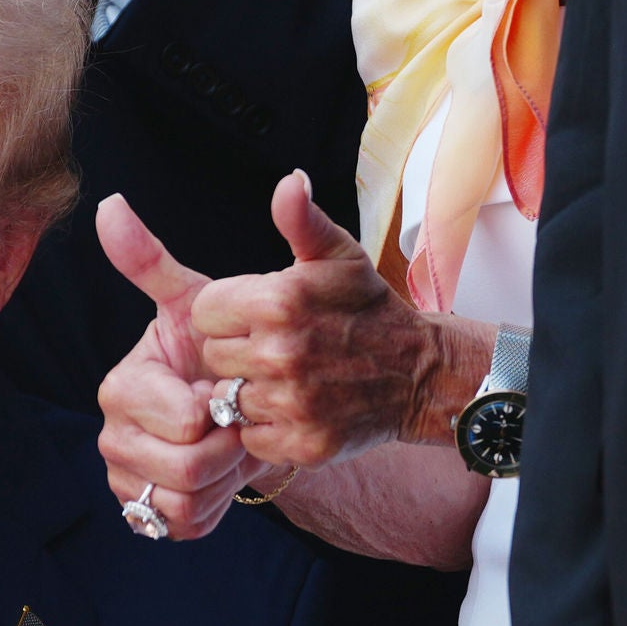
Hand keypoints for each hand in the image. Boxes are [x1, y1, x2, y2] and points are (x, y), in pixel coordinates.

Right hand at [95, 193, 275, 539]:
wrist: (238, 401)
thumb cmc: (219, 349)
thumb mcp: (200, 302)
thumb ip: (151, 260)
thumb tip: (108, 204)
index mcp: (119, 384)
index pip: (182, 418)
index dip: (222, 412)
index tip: (233, 389)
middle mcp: (110, 432)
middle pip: (184, 467)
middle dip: (230, 448)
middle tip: (242, 422)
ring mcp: (124, 476)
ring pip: (183, 501)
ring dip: (226, 478)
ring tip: (233, 446)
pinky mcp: (143, 512)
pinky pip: (182, 525)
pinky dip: (215, 506)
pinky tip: (223, 476)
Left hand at [191, 172, 495, 468]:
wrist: (422, 373)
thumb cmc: (369, 309)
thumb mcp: (338, 256)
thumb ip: (301, 220)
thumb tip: (288, 182)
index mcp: (279, 301)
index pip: (203, 312)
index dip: (227, 313)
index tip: (259, 316)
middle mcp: (281, 352)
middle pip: (212, 356)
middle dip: (237, 350)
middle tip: (280, 347)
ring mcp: (292, 402)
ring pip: (229, 398)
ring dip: (252, 390)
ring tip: (290, 377)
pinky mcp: (301, 443)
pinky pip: (249, 436)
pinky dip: (266, 427)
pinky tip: (295, 408)